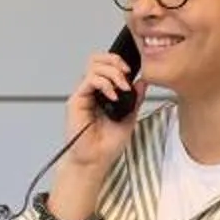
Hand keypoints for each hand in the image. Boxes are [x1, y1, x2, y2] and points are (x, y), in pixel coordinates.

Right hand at [60, 48, 142, 174]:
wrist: (96, 160)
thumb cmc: (107, 144)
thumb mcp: (130, 117)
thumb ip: (135, 98)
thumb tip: (143, 81)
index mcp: (103, 92)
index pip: (106, 65)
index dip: (118, 62)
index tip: (132, 71)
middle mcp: (91, 90)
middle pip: (97, 59)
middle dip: (114, 61)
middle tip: (126, 73)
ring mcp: (83, 94)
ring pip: (93, 66)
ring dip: (112, 72)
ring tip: (121, 87)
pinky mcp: (76, 101)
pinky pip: (89, 81)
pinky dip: (104, 84)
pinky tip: (113, 96)